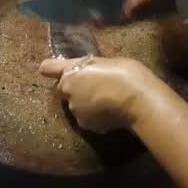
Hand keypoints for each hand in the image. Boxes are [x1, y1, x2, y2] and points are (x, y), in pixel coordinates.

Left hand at [39, 56, 164, 133]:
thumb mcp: (104, 61)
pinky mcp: (86, 126)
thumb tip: (78, 69)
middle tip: (95, 84)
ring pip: (76, 105)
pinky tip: (110, 111)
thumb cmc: (125, 74)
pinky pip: (87, 118)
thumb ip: (86, 66)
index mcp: (70, 73)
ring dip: (85, 102)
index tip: (53, 69)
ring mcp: (76, 111)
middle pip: (64, 89)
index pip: (48, 68)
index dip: (52, 69)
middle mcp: (67, 93)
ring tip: (106, 99)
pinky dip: (94, 115)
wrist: (139, 101)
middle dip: (75, 87)